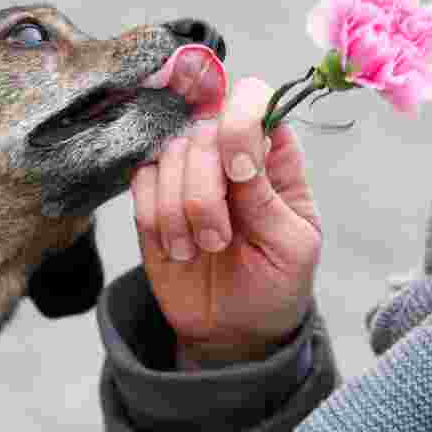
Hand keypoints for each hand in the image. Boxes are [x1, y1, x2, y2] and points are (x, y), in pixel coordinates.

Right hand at [129, 77, 322, 367]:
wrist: (234, 331)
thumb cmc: (276, 285)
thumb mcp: (291, 245)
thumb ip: (266, 195)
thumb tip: (240, 147)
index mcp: (274, 157)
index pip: (253, 99)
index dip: (239, 124)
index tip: (239, 173)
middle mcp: (228, 154)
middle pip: (202, 130)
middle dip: (205, 191)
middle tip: (219, 240)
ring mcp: (188, 174)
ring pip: (167, 155)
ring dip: (180, 211)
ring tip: (201, 249)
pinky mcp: (154, 198)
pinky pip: (140, 183)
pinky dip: (155, 218)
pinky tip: (178, 248)